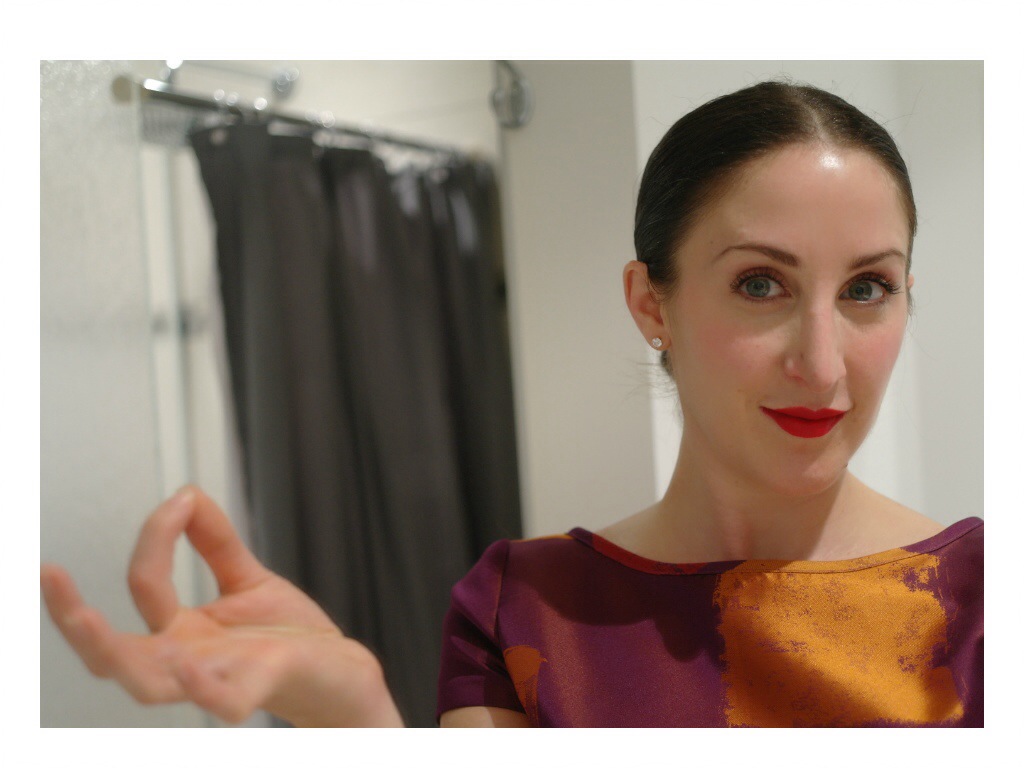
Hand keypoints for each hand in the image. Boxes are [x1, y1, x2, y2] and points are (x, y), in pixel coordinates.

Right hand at [40, 486, 402, 726]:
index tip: (180, 499)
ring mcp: (220, 678)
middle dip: (76, 622)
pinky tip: (187, 667)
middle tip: (49, 577)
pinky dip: (202, 690)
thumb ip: (214, 540)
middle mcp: (189, 660)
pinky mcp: (261, 688)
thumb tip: (185, 493)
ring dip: (118, 656)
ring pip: (150, 684)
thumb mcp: (246, 579)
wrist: (341, 672)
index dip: (154, 537)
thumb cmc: (289, 636)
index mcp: (181, 633)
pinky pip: (223, 702)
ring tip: (91, 622)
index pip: (144, 586)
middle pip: (115, 654)